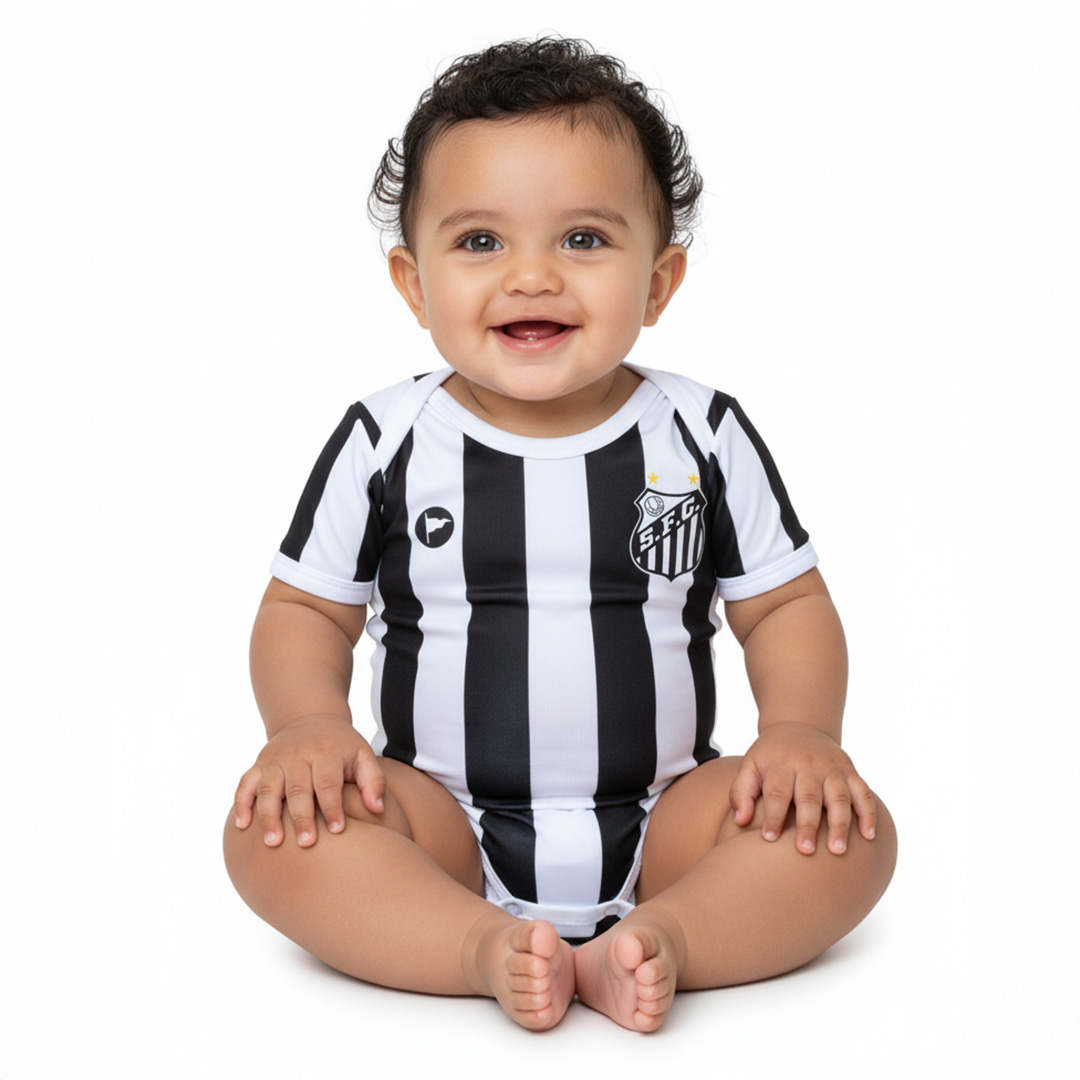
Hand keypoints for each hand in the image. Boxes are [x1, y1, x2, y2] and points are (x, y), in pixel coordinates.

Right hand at [232, 714, 384, 846]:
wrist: (310, 719)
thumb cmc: (340, 746)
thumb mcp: (362, 755)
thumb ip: (374, 781)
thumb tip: (378, 809)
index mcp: (325, 753)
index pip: (327, 783)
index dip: (332, 807)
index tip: (337, 830)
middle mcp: (297, 756)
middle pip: (297, 789)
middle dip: (301, 817)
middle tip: (306, 843)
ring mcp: (275, 760)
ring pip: (268, 789)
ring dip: (269, 816)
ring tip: (274, 842)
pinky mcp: (259, 765)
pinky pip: (245, 784)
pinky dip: (242, 803)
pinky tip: (242, 826)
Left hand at [729, 722, 875, 854]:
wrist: (798, 726)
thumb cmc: (770, 757)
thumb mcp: (750, 766)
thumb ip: (741, 792)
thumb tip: (739, 821)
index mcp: (781, 764)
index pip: (777, 792)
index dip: (773, 815)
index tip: (768, 839)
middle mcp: (808, 766)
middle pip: (809, 797)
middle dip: (808, 824)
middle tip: (806, 851)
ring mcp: (832, 769)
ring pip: (839, 797)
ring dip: (840, 824)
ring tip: (837, 851)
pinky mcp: (850, 771)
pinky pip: (863, 792)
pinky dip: (868, 813)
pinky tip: (868, 836)